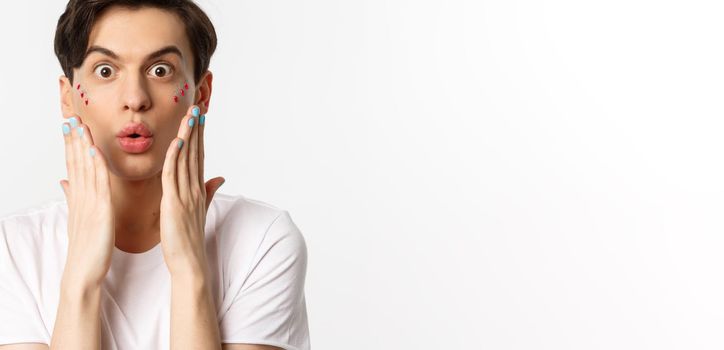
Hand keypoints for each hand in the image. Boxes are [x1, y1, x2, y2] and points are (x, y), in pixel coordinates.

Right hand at [59, 116, 114, 288]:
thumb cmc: (87, 247)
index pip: (74, 165)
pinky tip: (94, 151)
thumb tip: (64, 181)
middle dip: (73, 138)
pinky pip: (98, 185)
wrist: (85, 272)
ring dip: (82, 145)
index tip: (70, 124)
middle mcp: (81, 197)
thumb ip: (73, 197)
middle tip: (71, 115)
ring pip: (85, 168)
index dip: (71, 144)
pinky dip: (96, 167)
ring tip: (80, 125)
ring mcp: (89, 203)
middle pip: (75, 162)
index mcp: (79, 198)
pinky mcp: (100, 211)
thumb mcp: (80, 218)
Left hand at [159, 105, 223, 275]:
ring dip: (188, 136)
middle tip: (197, 105)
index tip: (200, 116)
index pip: (199, 156)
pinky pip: (174, 176)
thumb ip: (208, 192)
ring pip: (187, 159)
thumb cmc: (188, 240)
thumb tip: (219, 178)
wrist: (188, 263)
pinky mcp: (174, 203)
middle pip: (196, 152)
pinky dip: (175, 158)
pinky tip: (177, 142)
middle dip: (196, 128)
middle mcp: (195, 189)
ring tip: (190, 115)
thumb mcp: (199, 211)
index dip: (200, 135)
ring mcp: (186, 195)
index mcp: (197, 190)